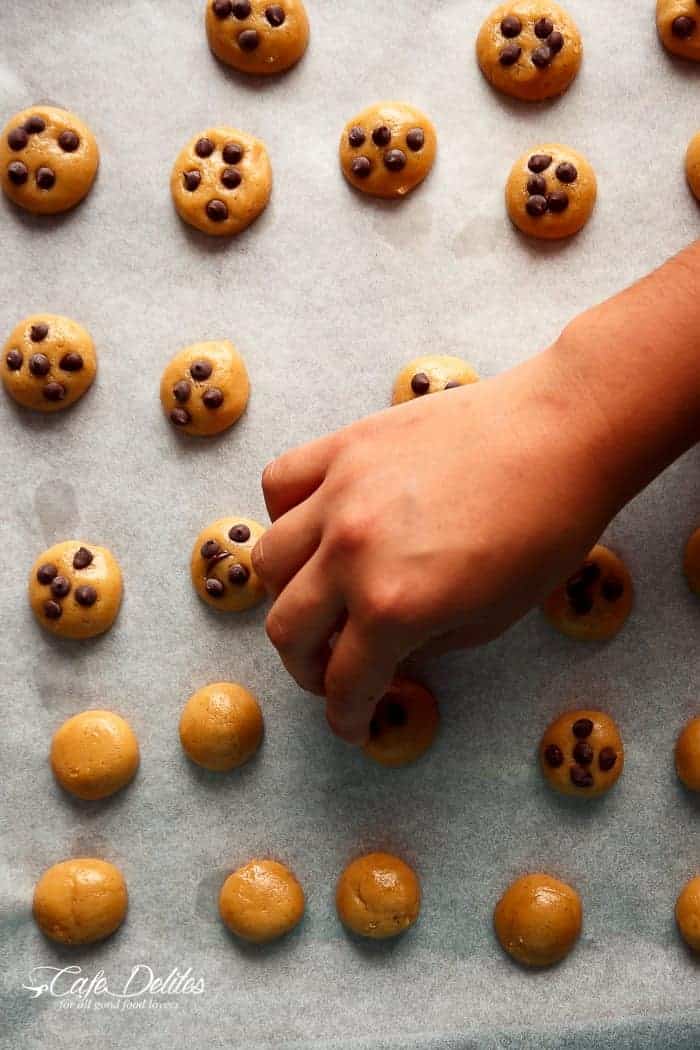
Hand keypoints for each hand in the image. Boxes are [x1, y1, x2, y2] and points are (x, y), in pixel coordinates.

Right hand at [252, 345, 617, 743]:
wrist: (564, 435)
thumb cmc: (547, 529)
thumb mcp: (492, 618)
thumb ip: (423, 645)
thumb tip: (387, 654)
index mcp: (394, 607)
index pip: (345, 683)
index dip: (346, 717)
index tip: (350, 723)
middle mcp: (352, 554)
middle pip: (288, 630)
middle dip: (307, 667)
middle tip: (331, 670)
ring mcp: (340, 494)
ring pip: (268, 562)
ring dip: (287, 594)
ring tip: (317, 596)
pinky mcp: (343, 446)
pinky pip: (281, 483)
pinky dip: (286, 515)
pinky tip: (314, 525)